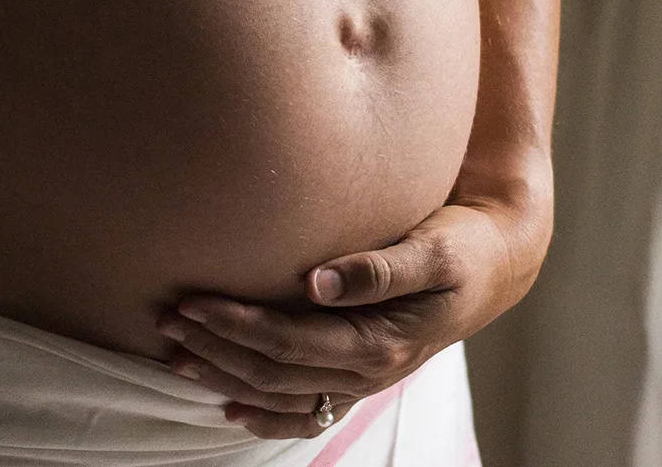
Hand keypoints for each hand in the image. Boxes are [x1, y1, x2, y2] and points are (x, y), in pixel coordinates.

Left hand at [153, 157, 552, 438]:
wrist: (495, 267)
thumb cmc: (463, 248)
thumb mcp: (434, 248)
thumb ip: (377, 267)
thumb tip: (316, 281)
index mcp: (381, 342)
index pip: (289, 342)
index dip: (236, 326)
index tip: (192, 301)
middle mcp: (367, 371)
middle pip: (273, 372)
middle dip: (216, 349)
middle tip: (166, 320)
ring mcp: (361, 379)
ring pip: (279, 393)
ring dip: (224, 376)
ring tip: (176, 354)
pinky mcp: (357, 372)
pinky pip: (304, 409)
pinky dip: (264, 414)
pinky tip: (229, 407)